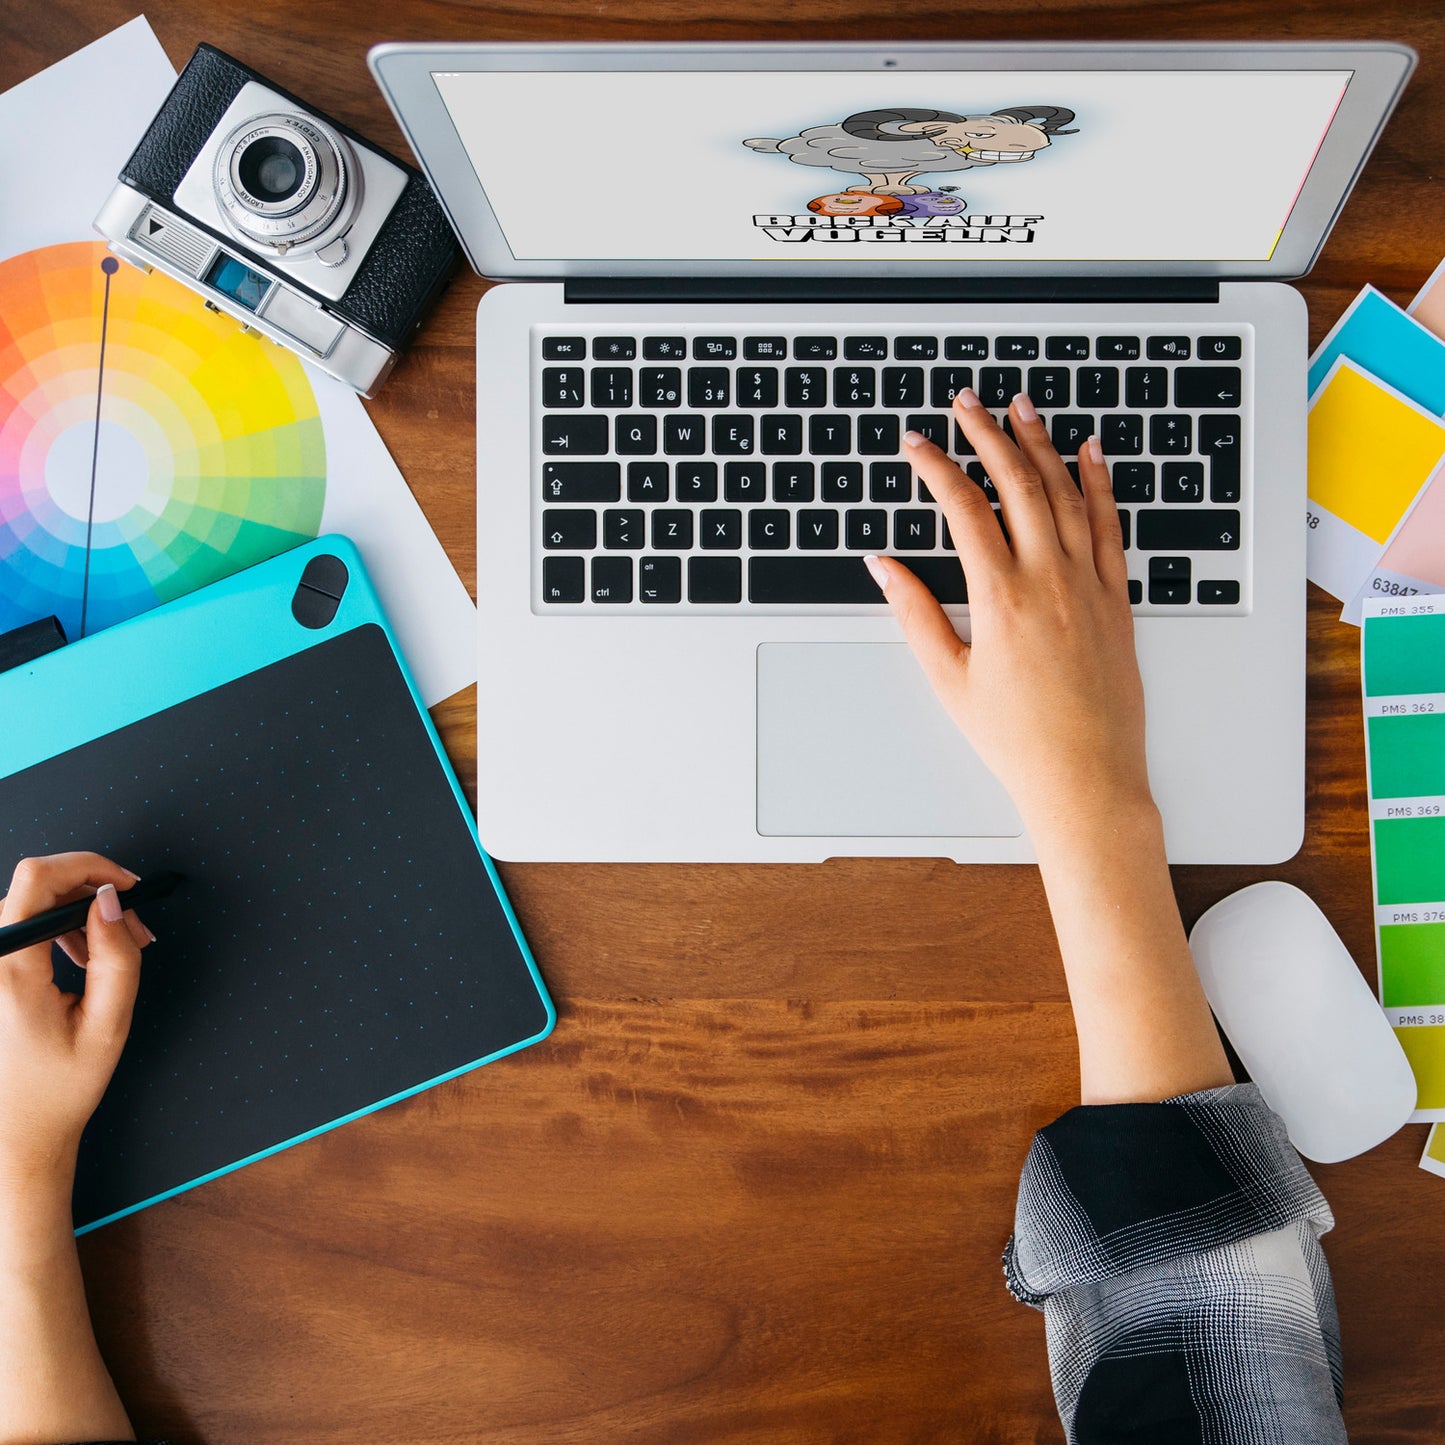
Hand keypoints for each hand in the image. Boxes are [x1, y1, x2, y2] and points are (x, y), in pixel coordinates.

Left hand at [0, 853, 151, 1194]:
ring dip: (78, 913)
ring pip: (29, 904)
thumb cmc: (60, 1088)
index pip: (38, 879)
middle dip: (93, 893)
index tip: (127, 886)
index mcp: (11, 973)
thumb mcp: (108, 1025)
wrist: (14, 1132)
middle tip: (135, 929)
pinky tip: (84, 957)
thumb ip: (116, 958)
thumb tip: (112, 900)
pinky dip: (58, 928)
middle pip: (35, 886)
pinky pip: (20, 927)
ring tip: (115, 949)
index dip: (89, 866)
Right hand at [866, 388, 1149, 843]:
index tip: (916, 444)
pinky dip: (1099, 483)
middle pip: (1016, 484)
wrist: (1086, 777)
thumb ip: (914, 614)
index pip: (963, 509)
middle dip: (987, 434)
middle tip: (966, 404)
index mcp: (1000, 597)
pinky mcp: (1117, 600)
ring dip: (1040, 444)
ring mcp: (1089, 585)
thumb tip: (884, 566)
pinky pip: (1109, 526)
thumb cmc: (1015, 739)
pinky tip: (1089, 453)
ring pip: (1065, 493)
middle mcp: (1049, 580)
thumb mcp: (949, 679)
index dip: (935, 468)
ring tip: (1021, 408)